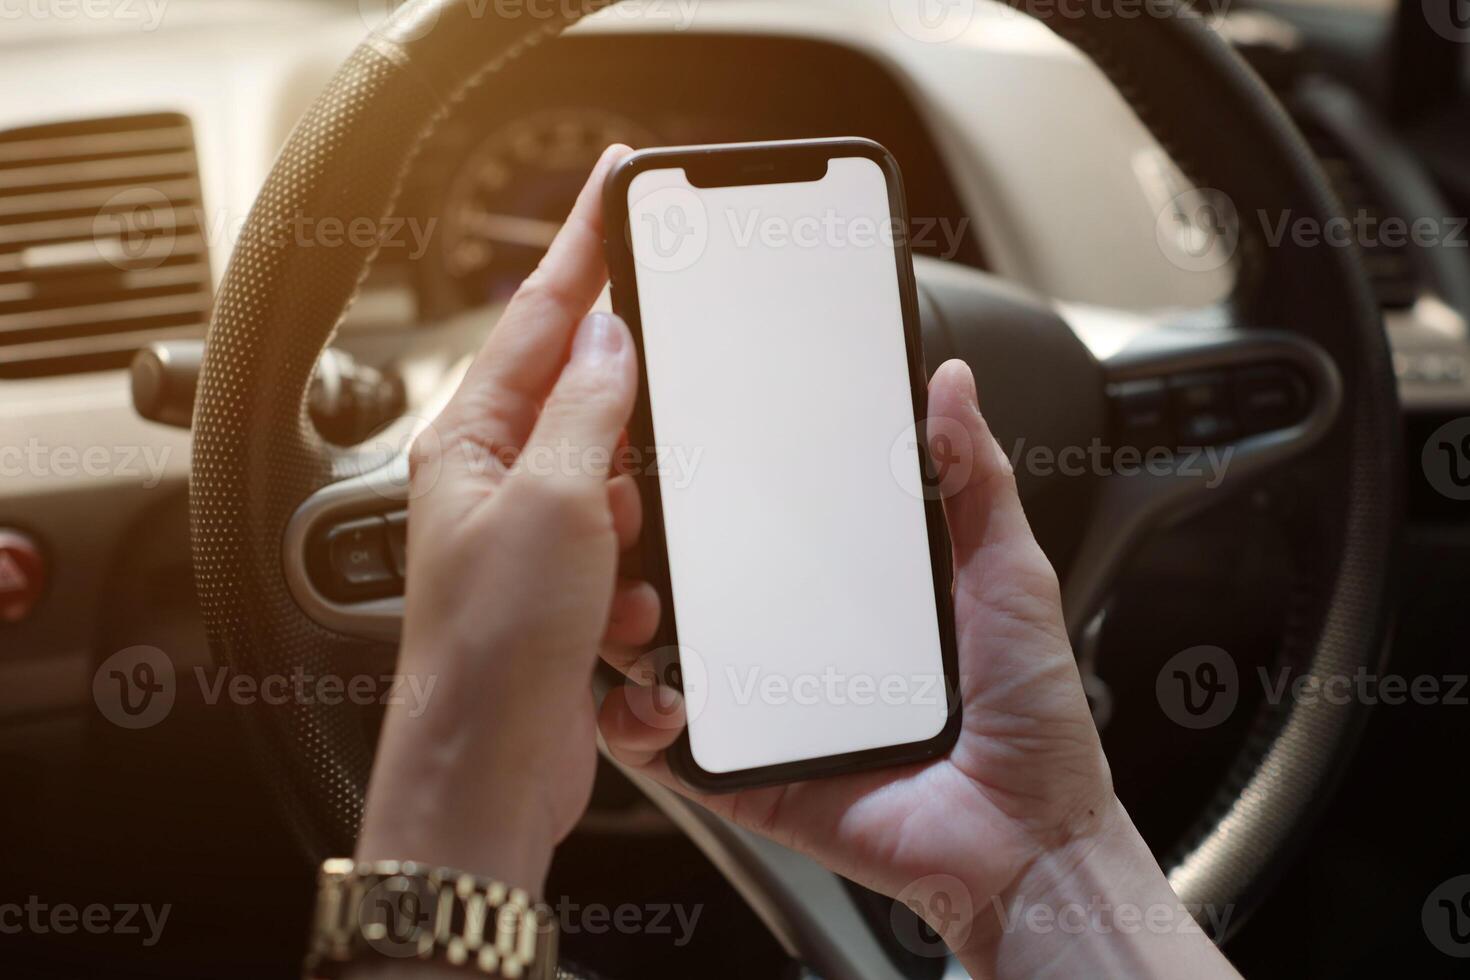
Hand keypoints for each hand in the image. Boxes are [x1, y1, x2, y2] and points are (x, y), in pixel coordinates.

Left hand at [354, 144, 652, 892]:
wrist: (494, 771)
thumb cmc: (488, 648)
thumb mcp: (554, 503)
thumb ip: (589, 409)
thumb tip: (609, 338)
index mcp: (473, 442)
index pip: (537, 316)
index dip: (583, 247)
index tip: (615, 186)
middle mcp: (500, 484)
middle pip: (591, 407)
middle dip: (634, 443)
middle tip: (636, 479)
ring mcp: (537, 542)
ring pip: (627, 491)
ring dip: (640, 537)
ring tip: (612, 585)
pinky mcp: (572, 596)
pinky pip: (636, 561)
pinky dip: (640, 590)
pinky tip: (617, 631)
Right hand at [599, 363, 1238, 976]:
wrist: (1027, 837)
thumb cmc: (1029, 715)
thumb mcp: (1009, 575)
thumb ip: (974, 480)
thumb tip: (950, 385)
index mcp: (841, 596)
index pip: (755, 528)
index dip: (705, 490)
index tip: (670, 447)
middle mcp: (788, 648)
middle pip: (689, 589)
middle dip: (640, 546)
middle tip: (627, 510)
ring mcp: (760, 713)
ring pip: (659, 660)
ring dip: (625, 624)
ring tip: (636, 600)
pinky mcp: (744, 778)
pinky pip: (666, 753)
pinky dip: (637, 722)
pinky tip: (653, 694)